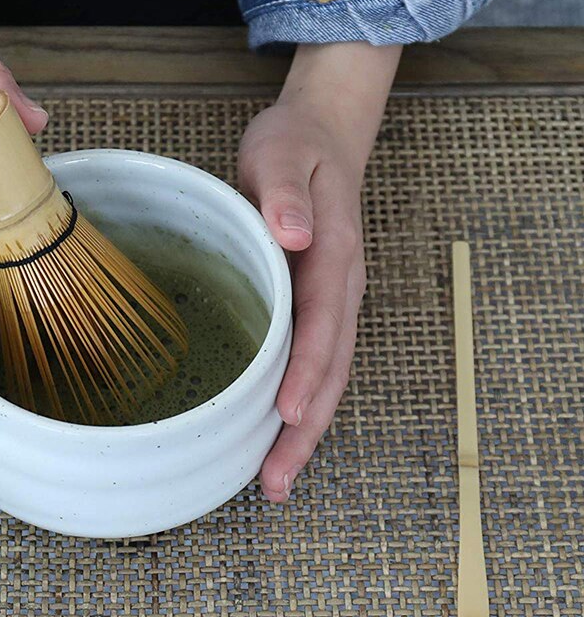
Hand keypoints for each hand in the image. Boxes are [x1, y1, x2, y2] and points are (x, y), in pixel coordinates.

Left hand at [238, 42, 400, 502]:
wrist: (321, 136)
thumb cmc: (293, 147)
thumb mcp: (281, 154)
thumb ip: (286, 192)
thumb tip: (294, 233)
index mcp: (333, 252)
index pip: (322, 321)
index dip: (306, 371)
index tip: (285, 415)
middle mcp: (342, 286)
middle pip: (331, 366)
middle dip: (306, 427)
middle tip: (275, 480)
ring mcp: (335, 299)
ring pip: (329, 375)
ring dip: (306, 429)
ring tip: (276, 480)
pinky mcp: (320, 305)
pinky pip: (317, 362)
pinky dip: (302, 403)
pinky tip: (277, 434)